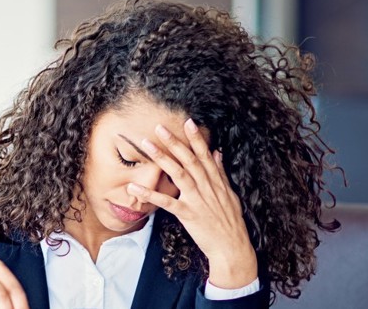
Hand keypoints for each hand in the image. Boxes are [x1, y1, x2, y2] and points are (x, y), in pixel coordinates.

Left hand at [126, 119, 257, 288]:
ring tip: (146, 145)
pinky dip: (150, 194)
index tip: (187, 121)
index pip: (205, 154)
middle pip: (189, 160)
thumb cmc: (230, 222)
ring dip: (161, 158)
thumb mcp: (229, 194)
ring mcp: (197, 200)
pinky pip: (167, 203)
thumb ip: (220, 173)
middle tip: (159, 127)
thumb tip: (217, 152)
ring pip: (178, 174)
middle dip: (174, 142)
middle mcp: (207, 187)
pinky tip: (135, 187)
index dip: (196, 138)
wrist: (232, 247)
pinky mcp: (188, 215)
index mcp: (216, 181)